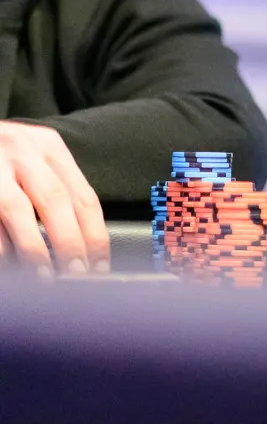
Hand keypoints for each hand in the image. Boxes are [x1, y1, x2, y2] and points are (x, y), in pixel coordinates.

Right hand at [0, 123, 109, 275]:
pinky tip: (10, 262)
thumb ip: (56, 189)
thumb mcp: (34, 158)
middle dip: (69, 243)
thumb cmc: (2, 153)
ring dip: (34, 247)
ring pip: (18, 209)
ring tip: (44, 275)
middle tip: (76, 274)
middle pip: (56, 200)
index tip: (99, 264)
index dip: (95, 235)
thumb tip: (80, 243)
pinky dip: (2, 244)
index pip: (83, 196)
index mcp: (50, 147)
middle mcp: (24, 152)